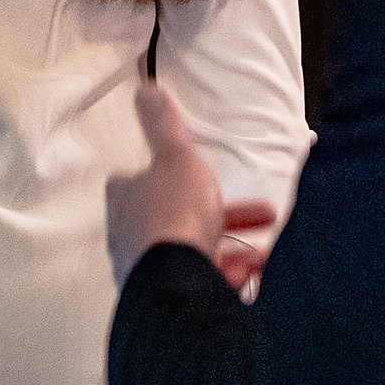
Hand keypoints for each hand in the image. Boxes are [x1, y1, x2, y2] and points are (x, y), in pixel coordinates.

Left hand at [107, 80, 276, 286]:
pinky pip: (202, 281)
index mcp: (125, 197)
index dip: (167, 173)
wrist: (178, 281)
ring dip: (230, 247)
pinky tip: (253, 270)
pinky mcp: (169, 294)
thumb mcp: (175, 156)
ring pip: (192, 251)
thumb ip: (162, 125)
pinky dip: (230, 275)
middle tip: (252, 212)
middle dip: (217, 214)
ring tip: (259, 249)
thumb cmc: (173, 215)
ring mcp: (148, 268)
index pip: (136, 178)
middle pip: (175, 217)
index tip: (194, 172)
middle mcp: (129, 235)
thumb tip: (144, 90)